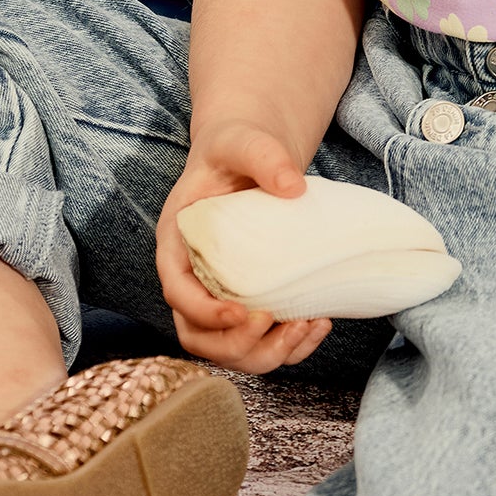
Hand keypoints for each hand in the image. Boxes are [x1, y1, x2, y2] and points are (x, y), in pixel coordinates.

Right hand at [155, 119, 334, 374]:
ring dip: (264, 353)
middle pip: (197, 336)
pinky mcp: (248, 302)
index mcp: (177, 244)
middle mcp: (191, 278)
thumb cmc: (237, 148)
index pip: (177, 293)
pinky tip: (318, 323)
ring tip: (305, 327)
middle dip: (235, 345)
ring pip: (227, 350)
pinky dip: (288, 347)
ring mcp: (218, 295)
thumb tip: (293, 186)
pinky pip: (259, 342)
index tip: (244, 313)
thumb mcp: (244, 142)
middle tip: (276, 324)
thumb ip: (264, 156)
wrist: (249, 154)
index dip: (205, 313)